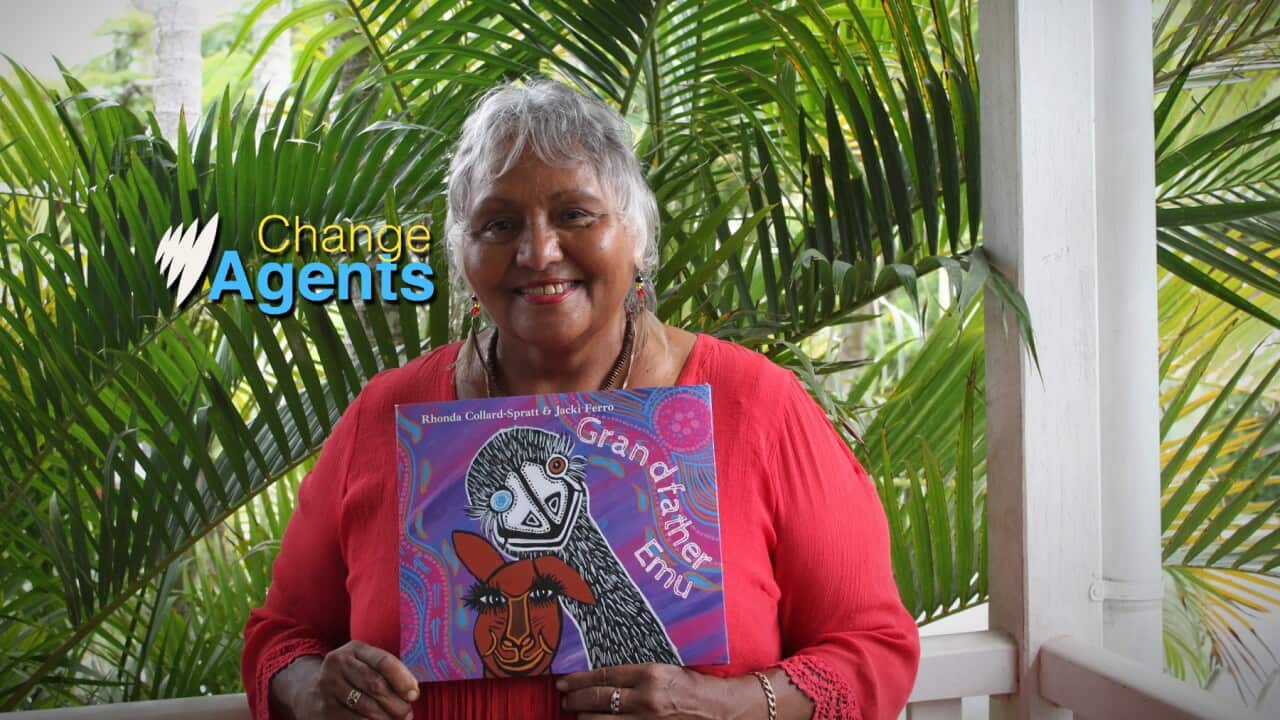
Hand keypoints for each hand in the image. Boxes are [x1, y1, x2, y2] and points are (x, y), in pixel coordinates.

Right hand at [277, 640, 419, 719]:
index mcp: (354, 649)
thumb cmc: (353, 677)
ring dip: (387, 719)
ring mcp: (328, 688)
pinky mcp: (324, 710)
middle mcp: (338, 665)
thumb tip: (411, 693)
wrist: (310, 690)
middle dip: (397, 703)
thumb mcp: (366, 664)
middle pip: (376, 686)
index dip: (403, 679)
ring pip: (366, 708)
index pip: (383, 661)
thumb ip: (388, 672)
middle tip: (407, 713)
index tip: (414, 694)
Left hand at [556, 663, 755, 718]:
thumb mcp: (666, 670)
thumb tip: (606, 676)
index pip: (603, 676)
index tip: (564, 682)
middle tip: (564, 699)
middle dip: (574, 700)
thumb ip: (638, 674)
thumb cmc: (695, 686)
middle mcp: (646, 698)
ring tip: (578, 715)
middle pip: (597, 700)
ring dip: (584, 719)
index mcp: (650, 674)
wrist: (722, 711)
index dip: (579, 680)